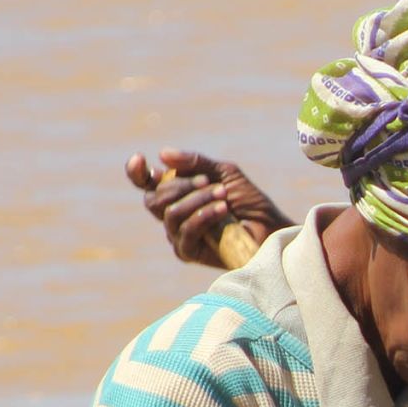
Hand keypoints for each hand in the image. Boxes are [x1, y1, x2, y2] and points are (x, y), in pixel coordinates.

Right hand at [124, 147, 291, 267]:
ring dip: (197, 200)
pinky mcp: (189, 252)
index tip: (141, 159)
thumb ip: (195, 162)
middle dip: (181, 186)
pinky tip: (223, 210)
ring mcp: (178, 234)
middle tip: (208, 182)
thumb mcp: (224, 173)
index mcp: (177, 193)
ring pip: (169, 213)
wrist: (270, 228)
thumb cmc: (250, 202)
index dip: (137, 173)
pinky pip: (184, 232)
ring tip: (223, 196)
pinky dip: (203, 216)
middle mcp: (173, 214)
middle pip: (154, 198)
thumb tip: (163, 154)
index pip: (146, 184)